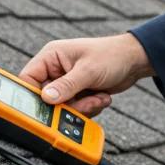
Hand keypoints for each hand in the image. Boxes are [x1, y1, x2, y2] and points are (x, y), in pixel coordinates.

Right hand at [19, 33, 153, 116]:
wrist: (135, 60)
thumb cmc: (112, 55)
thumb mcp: (89, 70)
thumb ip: (67, 85)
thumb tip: (46, 98)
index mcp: (51, 57)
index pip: (29, 78)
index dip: (32, 95)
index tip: (41, 107)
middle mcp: (56, 70)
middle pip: (47, 98)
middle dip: (67, 105)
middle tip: (84, 103)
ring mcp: (67, 83)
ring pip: (63, 106)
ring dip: (82, 108)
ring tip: (97, 98)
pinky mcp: (78, 93)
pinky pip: (75, 108)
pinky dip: (89, 108)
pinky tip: (101, 97)